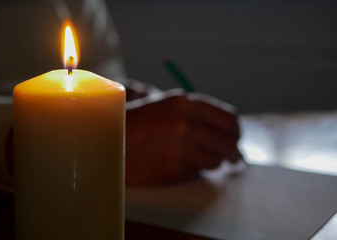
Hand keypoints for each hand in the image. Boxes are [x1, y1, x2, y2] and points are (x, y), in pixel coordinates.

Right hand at [125, 89, 242, 185]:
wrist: (108, 140)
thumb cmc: (139, 121)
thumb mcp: (167, 104)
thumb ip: (198, 114)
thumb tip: (230, 133)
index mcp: (186, 103)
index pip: (229, 119)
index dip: (235, 130)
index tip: (235, 137)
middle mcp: (186, 125)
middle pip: (229, 142)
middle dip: (232, 150)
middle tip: (231, 155)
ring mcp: (179, 149)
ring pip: (215, 161)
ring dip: (210, 161)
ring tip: (192, 155)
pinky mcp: (172, 170)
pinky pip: (195, 173)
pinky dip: (190, 169)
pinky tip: (172, 161)